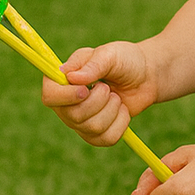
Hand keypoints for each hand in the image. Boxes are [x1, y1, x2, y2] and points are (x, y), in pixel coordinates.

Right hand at [40, 41, 155, 146]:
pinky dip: (121, 123)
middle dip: (99, 101)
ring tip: (116, 96)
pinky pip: (107, 139)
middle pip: (73, 116)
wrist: (145, 77)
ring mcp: (80, 122)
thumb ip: (93, 65)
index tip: (85, 90)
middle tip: (108, 87)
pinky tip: (121, 110)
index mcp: (62, 80)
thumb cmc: (123, 60)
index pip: (50, 96)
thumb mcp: (110, 55)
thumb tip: (73, 78)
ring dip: (112, 109)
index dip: (66, 97)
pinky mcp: (96, 135)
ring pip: (92, 128)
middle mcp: (66, 103)